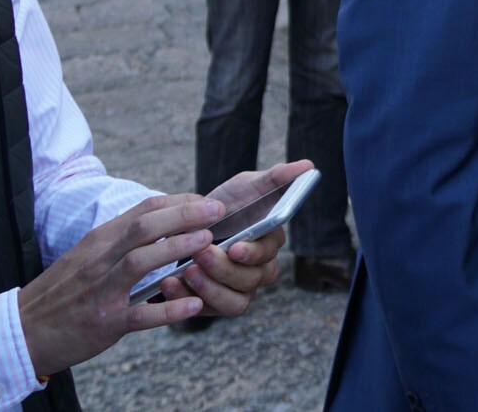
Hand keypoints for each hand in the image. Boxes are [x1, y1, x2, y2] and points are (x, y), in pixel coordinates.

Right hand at [18, 193, 225, 377]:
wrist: (20, 332)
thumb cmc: (61, 292)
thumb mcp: (86, 256)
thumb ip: (120, 240)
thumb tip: (161, 222)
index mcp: (98, 241)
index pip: (141, 211)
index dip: (178, 203)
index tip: (205, 201)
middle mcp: (99, 261)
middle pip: (143, 228)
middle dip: (183, 216)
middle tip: (217, 211)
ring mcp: (101, 292)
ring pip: (139, 262)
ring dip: (176, 249)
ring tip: (208, 243)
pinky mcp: (104, 324)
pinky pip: (139, 315)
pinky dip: (167, 310)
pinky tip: (194, 305)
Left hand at [154, 160, 311, 313]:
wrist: (188, 226)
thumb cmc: (224, 205)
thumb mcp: (246, 186)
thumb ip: (275, 178)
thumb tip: (307, 165)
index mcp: (269, 243)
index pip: (269, 254)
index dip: (254, 254)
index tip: (235, 248)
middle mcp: (259, 271)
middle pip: (251, 280)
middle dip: (223, 269)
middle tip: (199, 254)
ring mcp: (238, 291)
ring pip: (234, 302)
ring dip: (209, 288)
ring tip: (186, 271)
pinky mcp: (214, 305)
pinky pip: (205, 311)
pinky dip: (187, 299)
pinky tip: (170, 284)